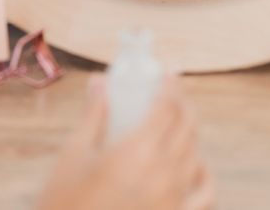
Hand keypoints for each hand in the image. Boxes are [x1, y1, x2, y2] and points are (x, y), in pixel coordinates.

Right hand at [38, 74, 215, 209]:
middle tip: (171, 92)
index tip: (167, 72)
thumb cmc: (65, 201)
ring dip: (189, 133)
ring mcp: (174, 199)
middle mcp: (164, 173)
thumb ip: (94, 116)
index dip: (171, 85)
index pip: (168, 107)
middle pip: (187, 126)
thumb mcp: (74, 155)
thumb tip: (100, 82)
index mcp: (138, 151)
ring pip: (196, 154)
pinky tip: (194, 165)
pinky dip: (203, 174)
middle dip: (182, 103)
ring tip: (176, 123)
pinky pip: (204, 193)